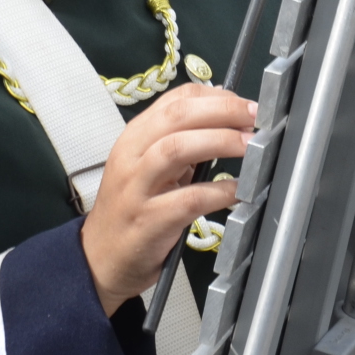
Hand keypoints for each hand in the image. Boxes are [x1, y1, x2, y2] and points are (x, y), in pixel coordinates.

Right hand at [79, 84, 251, 313]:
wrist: (99, 258)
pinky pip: (189, 199)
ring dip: (220, 140)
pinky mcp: (148, 220)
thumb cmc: (131, 209)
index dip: (216, 97)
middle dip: (222, 110)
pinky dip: (219, 191)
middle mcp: (132, 155)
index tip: (245, 104)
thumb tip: (230, 125)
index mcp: (135, 136)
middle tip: (255, 117)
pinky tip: (239, 191)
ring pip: (175, 148)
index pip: (176, 100)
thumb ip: (181, 145)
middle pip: (177, 116)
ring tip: (250, 145)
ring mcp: (137, 188)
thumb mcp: (150, 168)